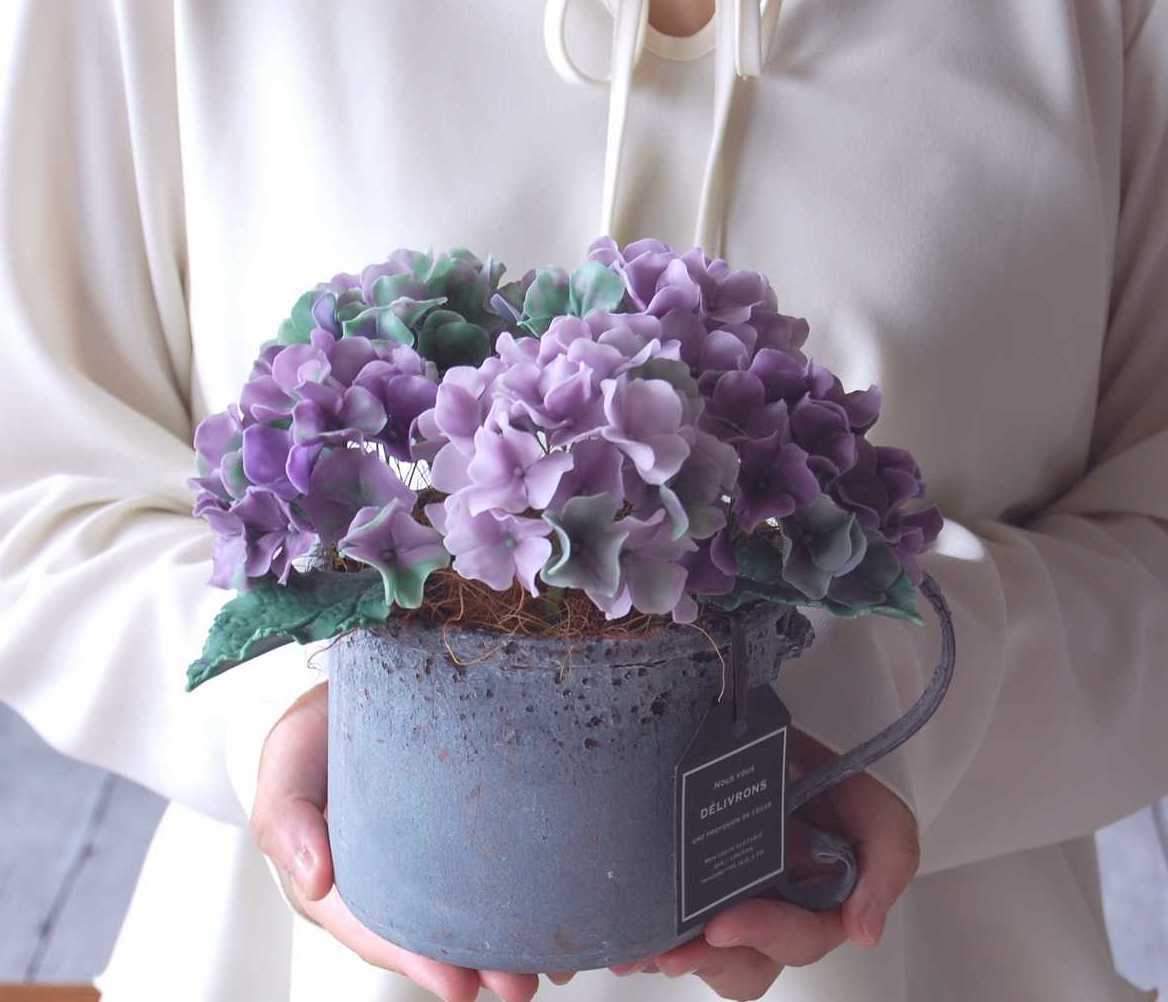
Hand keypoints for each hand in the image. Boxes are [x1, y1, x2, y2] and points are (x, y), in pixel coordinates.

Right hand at [249, 681, 560, 1001]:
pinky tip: (552, 906)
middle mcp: (385, 880)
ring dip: (503, 942)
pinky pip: (486, 869)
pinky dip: (518, 894)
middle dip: (474, 963)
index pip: (376, 930)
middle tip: (519, 984)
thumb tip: (314, 882)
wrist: (355, 688)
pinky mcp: (457, 832)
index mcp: (338, 880)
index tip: (459, 985)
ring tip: (548, 963)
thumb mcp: (286, 762)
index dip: (415, 960)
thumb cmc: (314, 734)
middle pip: (428, 933)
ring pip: (461, 912)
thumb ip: (286, 819)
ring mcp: (423, 859)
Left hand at [611, 729, 919, 1000]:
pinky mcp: (693, 873)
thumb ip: (886, 865)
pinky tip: (623, 935)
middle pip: (745, 960)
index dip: (764, 933)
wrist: (793, 730)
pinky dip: (646, 930)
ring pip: (705, 949)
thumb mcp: (882, 815)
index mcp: (815, 904)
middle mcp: (772, 908)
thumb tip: (864, 933)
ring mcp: (730, 894)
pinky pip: (669, 916)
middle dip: (707, 959)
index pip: (796, 936)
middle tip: (669, 952)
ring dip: (672, 954)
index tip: (723, 924)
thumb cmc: (842, 780)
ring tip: (637, 951)